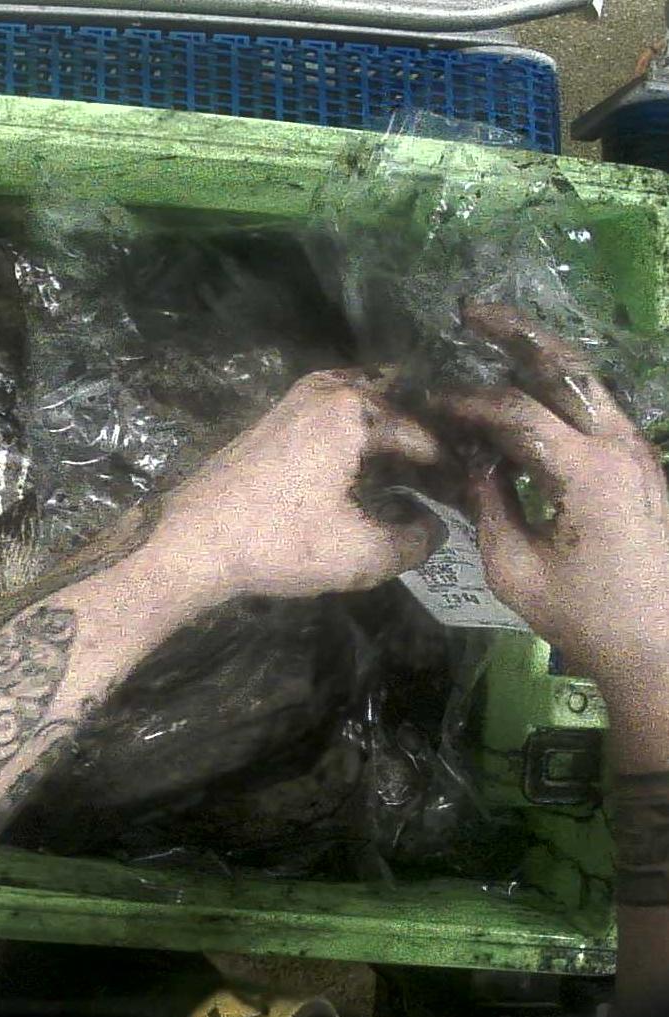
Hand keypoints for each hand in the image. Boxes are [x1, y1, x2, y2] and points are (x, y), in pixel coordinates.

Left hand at [151, 369, 446, 600]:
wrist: (188, 545)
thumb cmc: (275, 543)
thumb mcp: (359, 553)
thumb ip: (414, 542)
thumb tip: (436, 530)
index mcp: (351, 408)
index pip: (424, 435)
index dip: (450, 471)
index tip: (469, 498)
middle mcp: (323, 391)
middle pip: (393, 415)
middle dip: (421, 451)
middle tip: (447, 491)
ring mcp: (292, 402)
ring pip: (361, 416)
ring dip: (388, 445)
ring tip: (413, 487)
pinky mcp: (270, 423)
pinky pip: (331, 423)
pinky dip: (355, 444)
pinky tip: (366, 480)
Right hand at [443, 304, 668, 686]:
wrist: (662, 647)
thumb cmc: (584, 617)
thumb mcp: (513, 567)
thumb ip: (489, 504)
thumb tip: (472, 460)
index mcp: (588, 472)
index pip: (516, 412)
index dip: (465, 402)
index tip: (429, 403)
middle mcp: (623, 447)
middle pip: (567, 368)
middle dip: (518, 334)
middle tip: (472, 311)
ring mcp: (641, 452)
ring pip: (589, 384)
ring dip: (541, 359)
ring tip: (496, 338)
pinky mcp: (645, 465)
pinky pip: (598, 413)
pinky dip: (559, 395)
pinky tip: (527, 397)